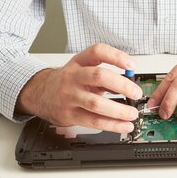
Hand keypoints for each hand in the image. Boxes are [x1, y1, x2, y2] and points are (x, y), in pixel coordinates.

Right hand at [16, 43, 142, 132]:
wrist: (39, 94)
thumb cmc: (67, 81)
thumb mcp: (82, 70)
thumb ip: (103, 75)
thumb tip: (128, 84)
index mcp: (78, 62)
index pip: (97, 52)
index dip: (116, 56)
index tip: (131, 64)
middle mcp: (72, 77)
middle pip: (99, 76)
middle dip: (122, 85)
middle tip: (136, 93)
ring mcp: (69, 96)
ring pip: (96, 103)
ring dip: (119, 110)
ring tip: (132, 113)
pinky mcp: (69, 115)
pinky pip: (93, 121)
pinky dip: (112, 125)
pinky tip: (124, 125)